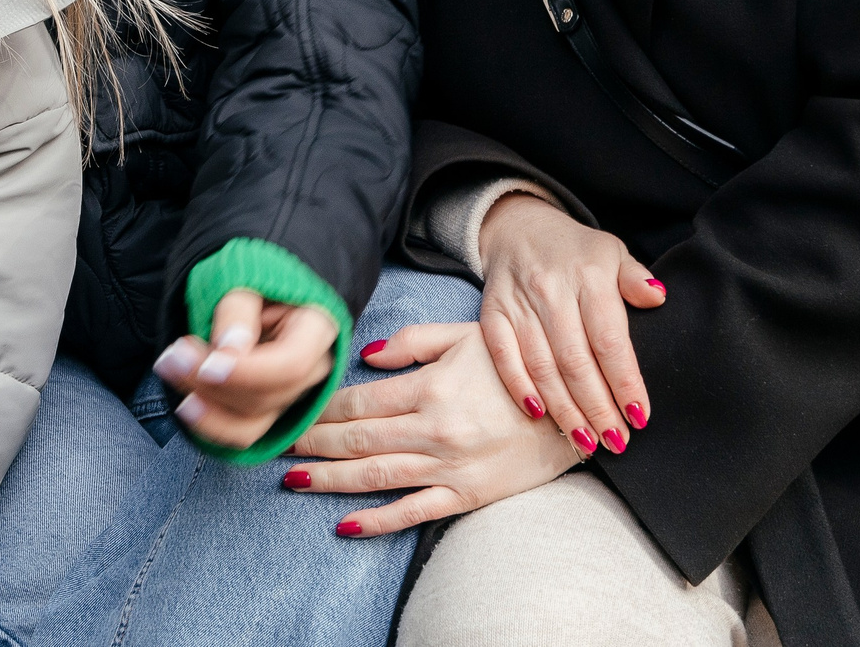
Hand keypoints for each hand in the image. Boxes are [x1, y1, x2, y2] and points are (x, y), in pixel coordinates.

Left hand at [151, 290, 340, 448]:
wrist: (257, 286)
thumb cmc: (254, 274)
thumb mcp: (246, 274)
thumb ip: (238, 309)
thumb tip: (230, 348)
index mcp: (317, 328)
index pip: (291, 364)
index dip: (247, 371)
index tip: (207, 362)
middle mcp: (312, 369)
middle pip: (266, 396)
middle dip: (212, 381)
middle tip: (171, 355)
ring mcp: (291, 395)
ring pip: (251, 421)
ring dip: (205, 405)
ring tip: (170, 370)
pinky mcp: (267, 410)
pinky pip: (242, 433)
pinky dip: (210, 424)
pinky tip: (186, 403)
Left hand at [288, 321, 584, 536]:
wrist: (582, 408)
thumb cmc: (523, 366)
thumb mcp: (472, 335)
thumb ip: (416, 341)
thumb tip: (368, 354)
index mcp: (433, 386)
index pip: (360, 400)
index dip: (322, 408)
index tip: (294, 409)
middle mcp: (436, 429)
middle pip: (358, 440)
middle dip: (313, 443)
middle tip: (277, 444)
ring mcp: (451, 467)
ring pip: (376, 477)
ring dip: (329, 480)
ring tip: (294, 480)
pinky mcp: (468, 495)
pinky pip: (414, 512)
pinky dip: (377, 521)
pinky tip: (345, 524)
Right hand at [477, 195, 663, 450]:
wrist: (520, 228)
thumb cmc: (576, 252)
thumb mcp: (613, 253)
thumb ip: (634, 279)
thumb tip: (659, 297)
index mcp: (590, 276)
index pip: (610, 340)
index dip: (624, 382)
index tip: (640, 417)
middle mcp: (553, 290)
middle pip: (576, 361)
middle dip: (598, 408)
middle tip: (615, 441)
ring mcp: (519, 303)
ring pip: (543, 366)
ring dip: (564, 409)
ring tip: (585, 441)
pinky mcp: (492, 313)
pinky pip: (503, 356)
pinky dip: (518, 386)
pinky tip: (537, 414)